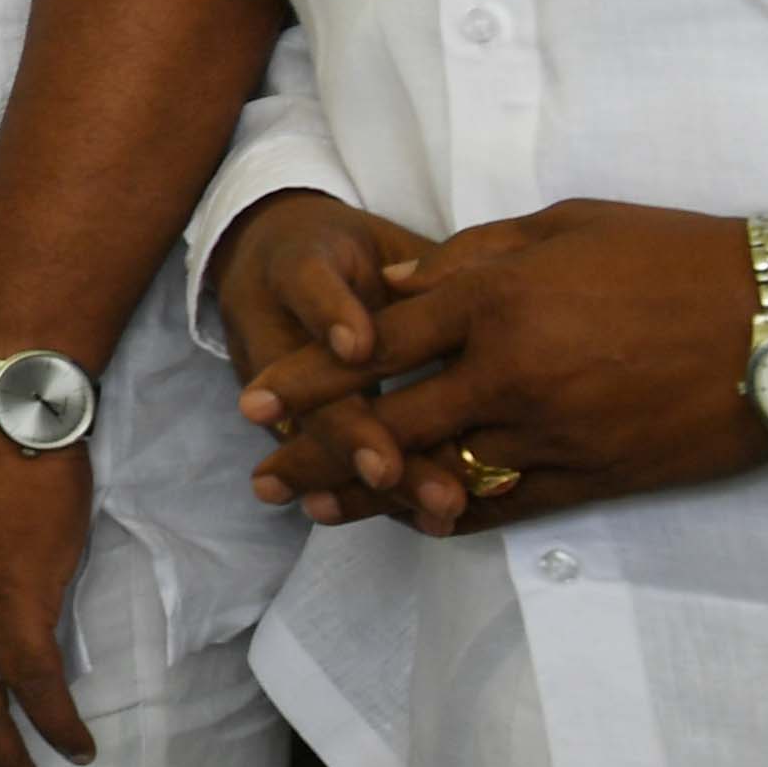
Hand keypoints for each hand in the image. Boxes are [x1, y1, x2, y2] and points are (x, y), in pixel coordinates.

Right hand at [221, 189, 437, 525]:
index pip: (306, 288)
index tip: (359, 346)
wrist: (265, 262)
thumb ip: (431, 270)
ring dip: (373, 477)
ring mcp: (271, 385)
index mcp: (296, 268)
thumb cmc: (345, 254)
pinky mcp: (287, 421)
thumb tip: (502, 285)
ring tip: (438, 508)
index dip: (330, 315)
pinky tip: (432, 523)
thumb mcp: (380, 243)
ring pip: (317, 437)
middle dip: (353, 432)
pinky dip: (381, 496)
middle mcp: (272, 331)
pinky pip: (329, 461)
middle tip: (393, 468)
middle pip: (307, 388)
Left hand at [249, 199, 767, 534]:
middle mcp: (510, 371)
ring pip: (437, 471)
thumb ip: (473, 256)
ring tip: (314, 509)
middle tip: (260, 473)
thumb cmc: (676, 255)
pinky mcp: (597, 476)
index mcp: (495, 298)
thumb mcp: (565, 225)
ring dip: (370, 493)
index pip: (372, 345)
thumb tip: (399, 282)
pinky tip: (414, 523)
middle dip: (313, 448)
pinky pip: (507, 505)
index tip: (254, 398)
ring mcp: (553, 431)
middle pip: (386, 420)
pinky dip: (454, 514)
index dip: (306, 376)